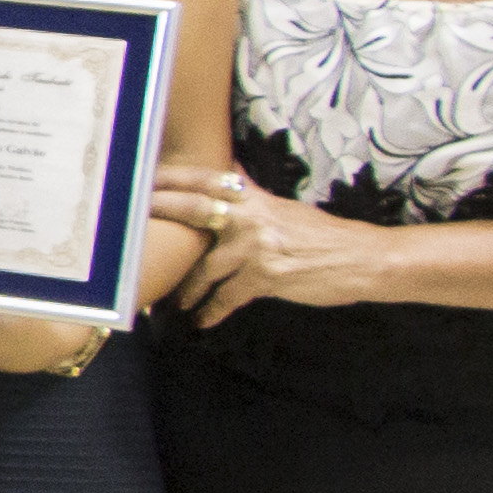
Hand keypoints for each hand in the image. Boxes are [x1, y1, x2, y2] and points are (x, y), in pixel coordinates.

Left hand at [158, 161, 394, 322]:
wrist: (362, 259)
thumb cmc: (321, 235)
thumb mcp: (283, 208)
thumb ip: (251, 196)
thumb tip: (226, 172)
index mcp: (254, 198)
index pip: (204, 180)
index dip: (170, 179)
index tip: (140, 180)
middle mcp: (251, 217)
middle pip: (193, 210)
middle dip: (160, 215)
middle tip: (129, 228)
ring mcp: (257, 248)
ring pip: (204, 267)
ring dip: (185, 287)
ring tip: (173, 302)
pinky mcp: (266, 278)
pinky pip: (226, 298)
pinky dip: (212, 310)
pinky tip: (202, 320)